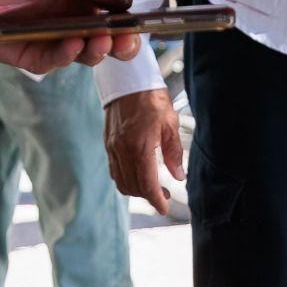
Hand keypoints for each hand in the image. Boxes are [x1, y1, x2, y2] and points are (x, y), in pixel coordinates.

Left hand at [0, 0, 145, 73]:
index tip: (127, 7)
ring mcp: (57, 38)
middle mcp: (74, 17)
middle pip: (109, 35)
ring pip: (87, 52)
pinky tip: (72, 44)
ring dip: (99, 50)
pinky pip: (55, 60)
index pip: (112, 2)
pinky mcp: (35, 56)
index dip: (123, 7)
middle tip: (126, 39)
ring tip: (99, 41)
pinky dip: (66, 55)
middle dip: (124, 40)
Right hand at [104, 87, 184, 214]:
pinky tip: (137, 173)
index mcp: (140, 146)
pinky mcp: (108, 143)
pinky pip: (114, 170)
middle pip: (133, 187)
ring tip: (152, 185)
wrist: (127, 79)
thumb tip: (178, 176)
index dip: (156, 200)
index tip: (164, 208)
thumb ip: (174, 152)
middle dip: (148, 196)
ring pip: (121, 181)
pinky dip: (125, 179)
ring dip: (136, 190)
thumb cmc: (151, 98)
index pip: (147, 184)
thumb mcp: (170, 122)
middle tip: (164, 194)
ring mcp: (112, 148)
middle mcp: (123, 150)